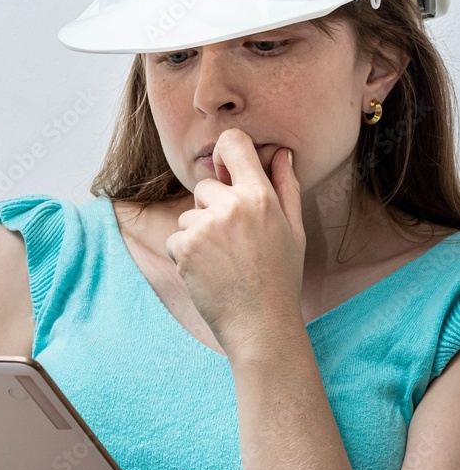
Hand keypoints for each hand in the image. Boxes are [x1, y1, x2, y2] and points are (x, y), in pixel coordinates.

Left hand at [165, 129, 306, 354]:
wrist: (261, 325)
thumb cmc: (280, 278)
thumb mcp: (294, 230)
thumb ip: (286, 187)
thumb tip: (281, 153)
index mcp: (260, 196)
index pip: (234, 144)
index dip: (225, 153)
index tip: (225, 170)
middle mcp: (232, 205)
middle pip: (204, 186)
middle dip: (211, 208)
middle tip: (233, 242)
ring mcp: (206, 226)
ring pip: (188, 216)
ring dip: (198, 235)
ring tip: (223, 263)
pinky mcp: (185, 247)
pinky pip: (176, 239)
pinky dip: (186, 255)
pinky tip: (208, 273)